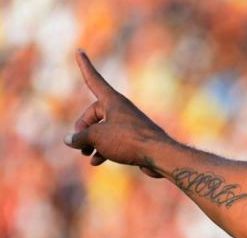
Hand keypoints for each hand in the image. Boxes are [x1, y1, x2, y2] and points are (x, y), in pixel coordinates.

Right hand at [64, 50, 166, 177]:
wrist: (159, 155)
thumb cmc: (128, 141)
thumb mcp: (97, 137)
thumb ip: (80, 136)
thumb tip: (70, 139)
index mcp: (113, 101)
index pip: (94, 80)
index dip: (85, 66)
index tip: (79, 51)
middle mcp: (121, 109)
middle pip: (94, 114)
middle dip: (83, 129)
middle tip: (79, 144)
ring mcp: (128, 124)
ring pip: (103, 129)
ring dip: (91, 142)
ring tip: (86, 154)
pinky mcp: (134, 138)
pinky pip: (113, 141)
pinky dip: (103, 149)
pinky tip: (97, 161)